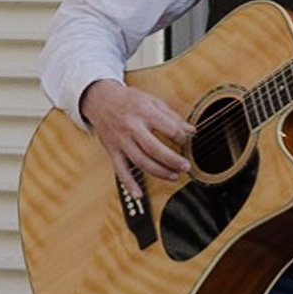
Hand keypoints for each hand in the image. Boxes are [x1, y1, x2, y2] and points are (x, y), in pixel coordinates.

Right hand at [81, 76, 191, 194]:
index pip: (168, 128)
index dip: (181, 136)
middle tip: (185, 166)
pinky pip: (120, 170)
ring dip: (159, 172)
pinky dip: (129, 184)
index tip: (186, 140)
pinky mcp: (112, 150)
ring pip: (140, 161)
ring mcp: (121, 140)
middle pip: (154, 148)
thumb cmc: (129, 100)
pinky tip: (138, 194)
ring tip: (174, 176)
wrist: (101, 99)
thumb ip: (172, 116)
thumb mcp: (152, 101)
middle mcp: (131, 127)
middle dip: (172, 160)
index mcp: (144, 112)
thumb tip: (191, 131)